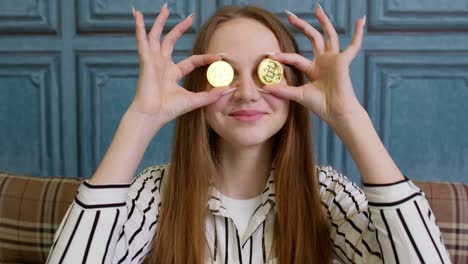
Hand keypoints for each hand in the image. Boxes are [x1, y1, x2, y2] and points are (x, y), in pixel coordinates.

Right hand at [129, 4, 231, 126]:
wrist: (152, 114)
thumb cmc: (169, 110)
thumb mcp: (195, 100)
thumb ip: (212, 95)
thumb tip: (230, 88)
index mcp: (172, 74)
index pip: (192, 61)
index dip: (206, 58)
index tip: (220, 56)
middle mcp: (162, 65)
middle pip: (171, 41)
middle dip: (180, 29)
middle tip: (190, 17)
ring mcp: (153, 61)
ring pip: (156, 36)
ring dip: (160, 21)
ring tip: (165, 8)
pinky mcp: (145, 59)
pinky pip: (142, 39)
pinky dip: (138, 26)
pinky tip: (136, 14)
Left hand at [262, 5, 365, 126]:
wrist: (336, 112)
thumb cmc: (321, 105)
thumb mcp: (298, 95)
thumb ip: (283, 90)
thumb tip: (264, 88)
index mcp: (313, 69)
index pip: (295, 58)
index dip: (282, 56)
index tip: (269, 55)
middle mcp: (324, 61)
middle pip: (313, 38)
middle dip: (302, 26)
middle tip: (290, 15)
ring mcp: (334, 60)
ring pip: (329, 35)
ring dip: (324, 21)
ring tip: (317, 7)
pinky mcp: (343, 61)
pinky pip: (354, 45)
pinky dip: (359, 33)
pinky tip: (361, 20)